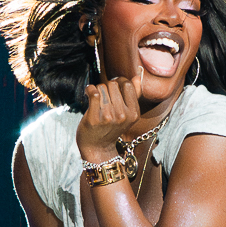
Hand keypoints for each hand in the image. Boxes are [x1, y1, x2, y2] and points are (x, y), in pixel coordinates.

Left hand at [77, 35, 143, 163]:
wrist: (97, 148)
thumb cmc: (110, 129)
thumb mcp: (127, 115)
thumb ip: (133, 96)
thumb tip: (138, 78)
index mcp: (134, 113)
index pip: (127, 84)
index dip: (119, 82)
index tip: (113, 88)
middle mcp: (123, 116)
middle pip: (113, 84)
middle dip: (106, 88)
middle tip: (104, 97)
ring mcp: (109, 117)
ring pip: (102, 87)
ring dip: (97, 90)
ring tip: (96, 101)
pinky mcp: (95, 118)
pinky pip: (93, 92)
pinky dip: (89, 89)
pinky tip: (88, 93)